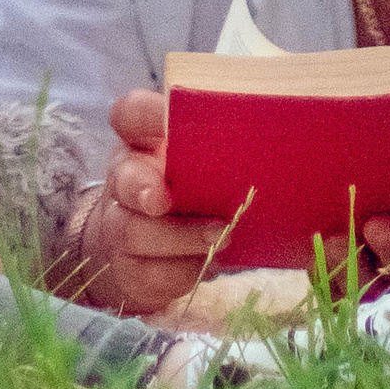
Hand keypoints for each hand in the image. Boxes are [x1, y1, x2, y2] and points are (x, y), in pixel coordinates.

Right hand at [52, 88, 237, 320]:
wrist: (140, 252)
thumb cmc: (185, 193)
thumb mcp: (196, 163)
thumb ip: (219, 146)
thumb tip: (269, 135)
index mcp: (141, 142)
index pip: (130, 114)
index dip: (146, 114)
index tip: (167, 117)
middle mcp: (123, 180)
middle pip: (124, 178)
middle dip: (141, 187)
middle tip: (162, 200)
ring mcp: (120, 227)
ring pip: (135, 232)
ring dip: (181, 237)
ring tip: (222, 234)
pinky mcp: (129, 271)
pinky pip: (151, 274)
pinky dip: (183, 271)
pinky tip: (208, 263)